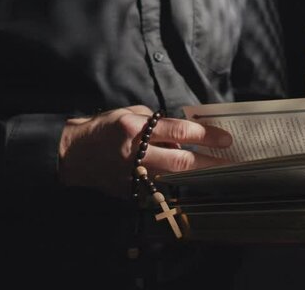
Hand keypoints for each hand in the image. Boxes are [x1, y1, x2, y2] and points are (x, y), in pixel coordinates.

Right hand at [58, 105, 232, 197]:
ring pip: (174, 178)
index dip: (205, 136)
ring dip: (196, 175)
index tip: (224, 139)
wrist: (73, 154)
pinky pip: (159, 188)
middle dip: (210, 161)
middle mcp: (135, 154)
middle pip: (181, 161)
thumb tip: (179, 136)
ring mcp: (132, 175)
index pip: (178, 132)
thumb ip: (156, 124)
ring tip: (215, 172)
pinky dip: (174, 184)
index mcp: (135, 130)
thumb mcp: (128, 114)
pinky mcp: (129, 190)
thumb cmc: (102, 129)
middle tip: (231, 161)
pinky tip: (185, 181)